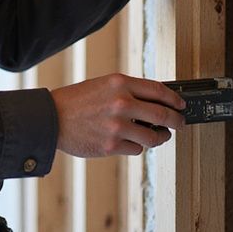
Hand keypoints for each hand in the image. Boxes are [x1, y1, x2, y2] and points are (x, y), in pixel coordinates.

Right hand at [50, 73, 185, 157]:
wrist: (51, 118)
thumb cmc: (77, 101)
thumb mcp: (103, 86)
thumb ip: (128, 91)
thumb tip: (156, 102)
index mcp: (119, 83)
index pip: (158, 90)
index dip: (174, 98)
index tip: (181, 104)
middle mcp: (121, 102)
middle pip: (162, 114)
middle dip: (177, 121)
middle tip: (180, 123)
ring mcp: (117, 125)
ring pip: (153, 136)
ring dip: (161, 137)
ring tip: (159, 136)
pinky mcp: (111, 145)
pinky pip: (137, 149)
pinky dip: (137, 146)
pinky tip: (131, 141)